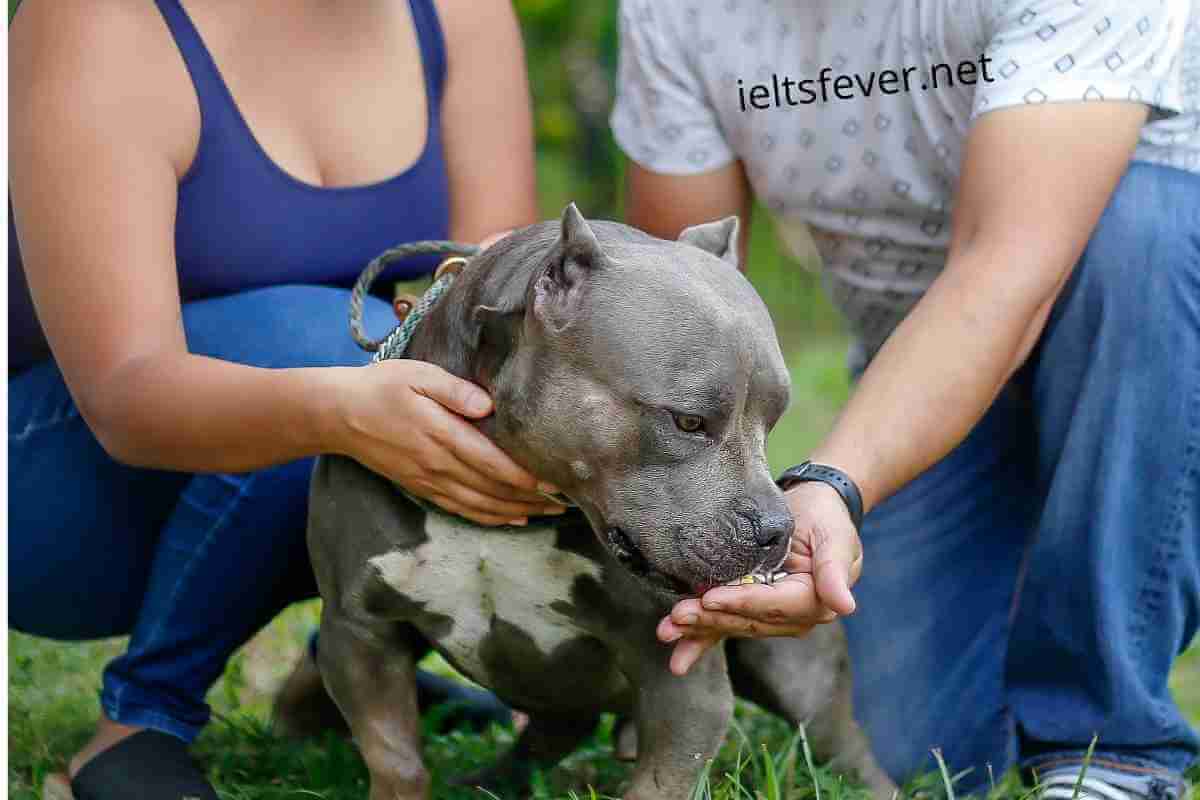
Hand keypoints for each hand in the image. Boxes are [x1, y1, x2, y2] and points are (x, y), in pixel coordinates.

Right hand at [332, 359, 565, 525]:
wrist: (340, 415)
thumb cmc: (383, 387)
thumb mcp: (417, 375)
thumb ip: (455, 390)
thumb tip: (488, 405)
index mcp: (441, 435)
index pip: (492, 462)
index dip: (526, 476)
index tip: (556, 481)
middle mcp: (438, 464)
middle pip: (493, 488)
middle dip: (531, 497)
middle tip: (566, 501)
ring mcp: (429, 480)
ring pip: (481, 504)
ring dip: (517, 510)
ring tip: (549, 512)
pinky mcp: (422, 487)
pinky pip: (462, 509)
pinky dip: (490, 517)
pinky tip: (512, 517)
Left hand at [657, 481, 863, 674]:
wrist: (814, 506)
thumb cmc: (825, 518)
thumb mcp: (835, 538)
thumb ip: (835, 571)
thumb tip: (845, 606)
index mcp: (814, 602)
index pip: (773, 605)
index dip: (742, 603)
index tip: (712, 600)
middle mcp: (791, 616)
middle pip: (747, 620)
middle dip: (710, 619)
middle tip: (676, 616)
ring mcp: (768, 615)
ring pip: (731, 624)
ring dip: (698, 629)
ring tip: (665, 631)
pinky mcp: (748, 608)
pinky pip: (724, 626)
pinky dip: (700, 640)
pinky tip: (677, 658)